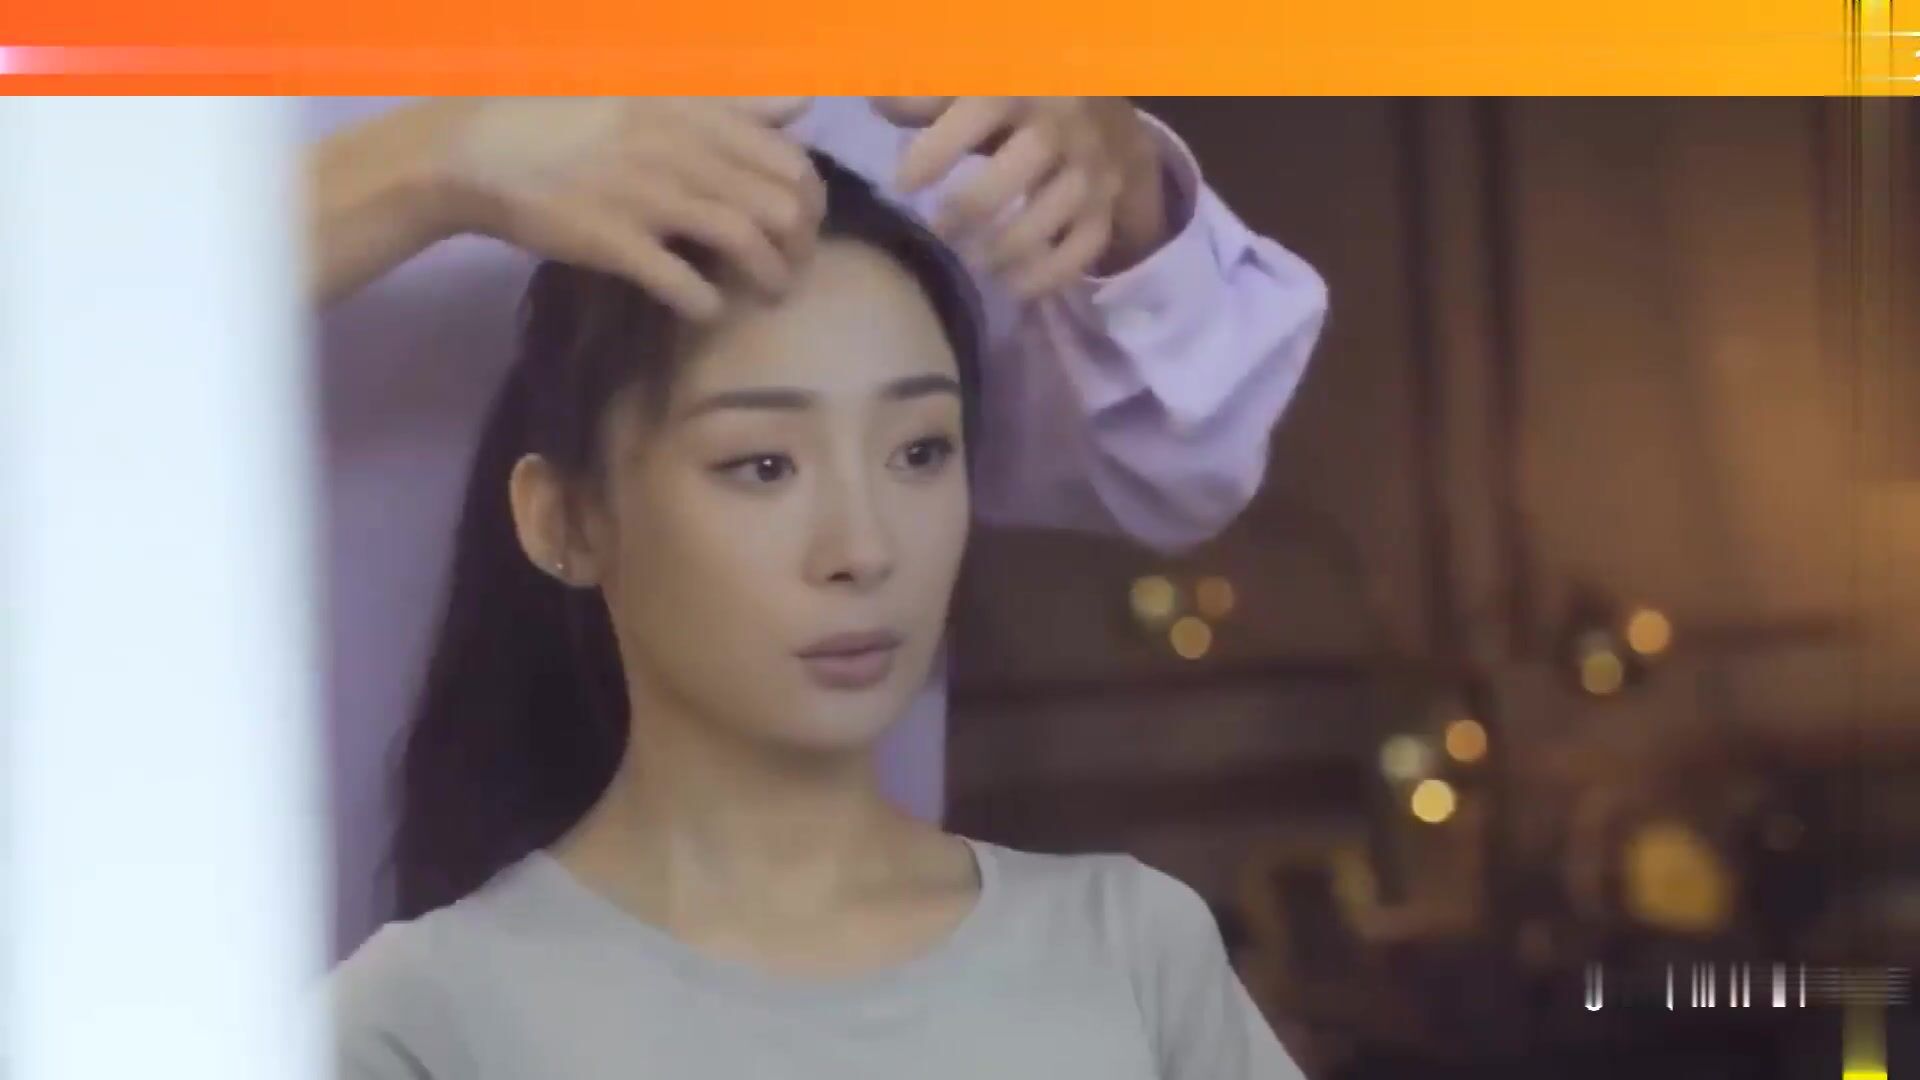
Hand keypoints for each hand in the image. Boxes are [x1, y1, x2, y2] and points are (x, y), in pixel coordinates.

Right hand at [431, 97, 820, 319]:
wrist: (477, 150)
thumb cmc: (568, 117)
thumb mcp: (653, 92)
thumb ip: (732, 101)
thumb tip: (806, 101)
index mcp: (693, 113)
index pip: (789, 160)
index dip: (812, 200)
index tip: (804, 223)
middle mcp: (682, 151)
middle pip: (781, 206)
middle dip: (801, 245)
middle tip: (793, 266)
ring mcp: (650, 198)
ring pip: (746, 244)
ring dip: (770, 278)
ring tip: (770, 295)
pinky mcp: (616, 242)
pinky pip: (685, 284)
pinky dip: (708, 304)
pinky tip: (709, 310)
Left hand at [873, 97, 1169, 297]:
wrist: (1096, 116)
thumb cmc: (1010, 106)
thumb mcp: (969, 90)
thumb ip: (924, 98)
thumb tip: (878, 103)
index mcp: (1017, 88)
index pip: (980, 111)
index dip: (939, 149)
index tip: (903, 184)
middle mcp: (1059, 124)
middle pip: (1024, 163)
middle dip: (974, 204)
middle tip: (937, 232)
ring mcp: (1089, 166)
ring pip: (1057, 207)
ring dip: (1010, 245)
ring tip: (971, 267)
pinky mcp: (1105, 206)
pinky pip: (1085, 244)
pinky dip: (1050, 273)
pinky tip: (1012, 288)